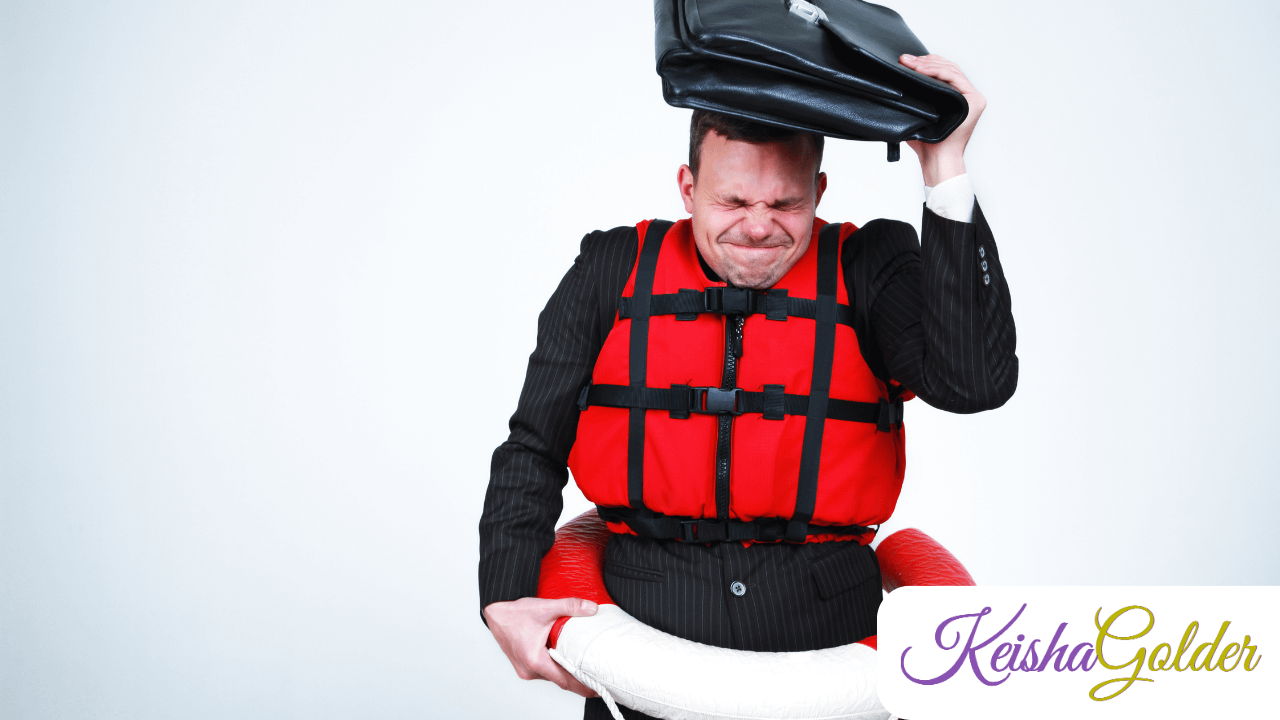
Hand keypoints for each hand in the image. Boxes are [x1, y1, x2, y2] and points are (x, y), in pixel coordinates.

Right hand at [484, 597, 599, 697]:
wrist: (495, 613)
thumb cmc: (515, 613)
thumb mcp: (546, 608)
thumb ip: (571, 606)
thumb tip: (593, 609)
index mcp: (534, 660)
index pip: (564, 680)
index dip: (582, 686)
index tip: (596, 689)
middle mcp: (528, 669)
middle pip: (559, 680)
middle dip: (578, 680)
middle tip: (597, 678)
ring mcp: (525, 670)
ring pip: (551, 676)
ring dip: (566, 674)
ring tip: (585, 670)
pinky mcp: (524, 666)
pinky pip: (544, 671)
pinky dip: (556, 668)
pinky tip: (566, 661)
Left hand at [898, 54, 986, 186]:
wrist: (936, 159)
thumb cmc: (926, 142)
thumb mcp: (917, 114)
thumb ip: (914, 97)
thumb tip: (894, 82)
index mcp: (955, 97)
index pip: (942, 72)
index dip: (925, 63)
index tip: (906, 61)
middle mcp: (966, 95)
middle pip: (947, 68)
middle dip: (924, 61)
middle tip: (904, 60)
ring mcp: (973, 97)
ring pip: (951, 70)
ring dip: (929, 64)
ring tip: (910, 63)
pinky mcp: (976, 100)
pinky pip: (955, 78)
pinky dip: (938, 72)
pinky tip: (922, 70)